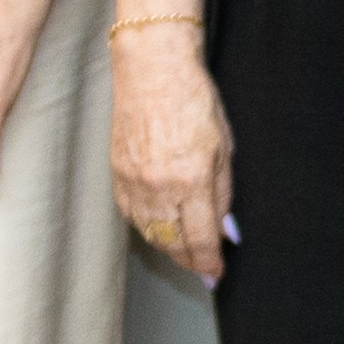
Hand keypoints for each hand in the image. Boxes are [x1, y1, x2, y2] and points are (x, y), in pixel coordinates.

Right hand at [110, 25, 232, 285]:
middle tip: (202, 268)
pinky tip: (159, 230)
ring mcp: (134, 182)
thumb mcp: (224, 146)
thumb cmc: (194, 99)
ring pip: (150, 234)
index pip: (200, 239)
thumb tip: (227, 230)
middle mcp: (160, 187)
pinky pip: (131, 215)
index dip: (209, 262)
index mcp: (192, 180)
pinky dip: (147, 228)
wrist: (152, 69)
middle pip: (173, 243)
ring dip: (168, 248)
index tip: (216, 273)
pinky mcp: (117, 174)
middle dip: (190, 261)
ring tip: (184, 253)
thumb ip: (224, 192)